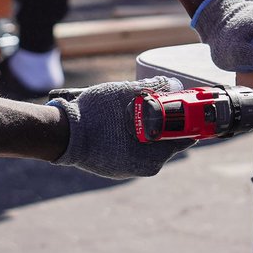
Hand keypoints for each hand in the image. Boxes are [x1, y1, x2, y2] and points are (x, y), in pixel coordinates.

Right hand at [48, 76, 194, 178]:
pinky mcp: (114, 167)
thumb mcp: (126, 94)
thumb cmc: (95, 115)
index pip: (182, 139)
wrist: (62, 134)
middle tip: (165, 103)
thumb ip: (153, 89)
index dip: (188, 121)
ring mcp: (127, 169)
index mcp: (151, 156)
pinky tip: (128, 122)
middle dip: (167, 123)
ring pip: (149, 146)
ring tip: (143, 109)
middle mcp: (142, 168)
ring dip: (150, 128)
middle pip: (166, 142)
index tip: (191, 108)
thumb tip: (172, 83)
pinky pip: (133, 150)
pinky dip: (135, 137)